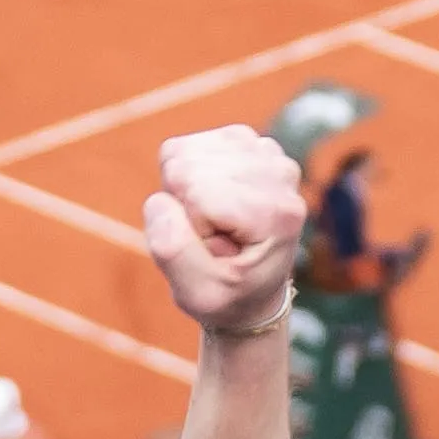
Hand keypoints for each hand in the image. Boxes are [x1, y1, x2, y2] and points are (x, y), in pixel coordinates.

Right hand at [140, 122, 306, 334]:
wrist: (255, 291)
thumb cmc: (228, 297)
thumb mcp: (199, 295)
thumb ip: (173, 251)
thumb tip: (159, 199)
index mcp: (277, 213)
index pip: (197, 193)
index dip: (188, 227)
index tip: (213, 252)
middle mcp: (279, 173)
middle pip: (185, 166)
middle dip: (183, 206)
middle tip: (210, 237)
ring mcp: (265, 152)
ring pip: (181, 153)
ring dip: (183, 190)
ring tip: (212, 221)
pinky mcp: (245, 141)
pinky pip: (184, 147)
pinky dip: (185, 174)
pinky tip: (211, 201)